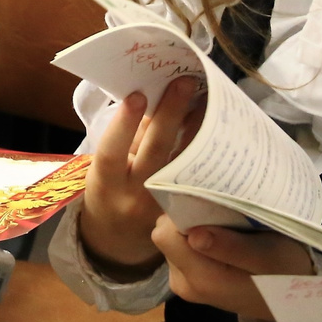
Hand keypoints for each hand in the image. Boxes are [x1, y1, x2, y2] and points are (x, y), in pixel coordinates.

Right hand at [78, 74, 205, 278]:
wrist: (119, 238)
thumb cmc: (109, 192)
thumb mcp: (105, 170)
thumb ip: (126, 141)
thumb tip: (151, 99)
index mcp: (107, 185)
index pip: (112, 153)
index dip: (124, 125)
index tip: (138, 95)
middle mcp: (137, 197)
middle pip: (155, 154)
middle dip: (170, 116)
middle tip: (183, 83)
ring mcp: (165, 206)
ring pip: (184, 163)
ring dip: (196, 128)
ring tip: (207, 96)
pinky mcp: (186, 209)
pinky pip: (197, 174)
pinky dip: (206, 148)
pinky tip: (216, 125)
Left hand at [156, 218, 314, 320]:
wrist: (297, 298)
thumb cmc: (286, 272)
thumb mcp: (268, 256)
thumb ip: (230, 247)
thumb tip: (193, 235)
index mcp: (199, 279)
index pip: (164, 234)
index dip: (182, 215)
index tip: (208, 207)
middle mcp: (184, 283)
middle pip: (166, 235)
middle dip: (188, 220)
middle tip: (221, 216)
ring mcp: (186, 283)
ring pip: (173, 240)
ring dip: (193, 228)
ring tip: (226, 228)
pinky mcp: (191, 280)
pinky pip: (182, 249)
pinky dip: (198, 238)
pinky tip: (223, 238)